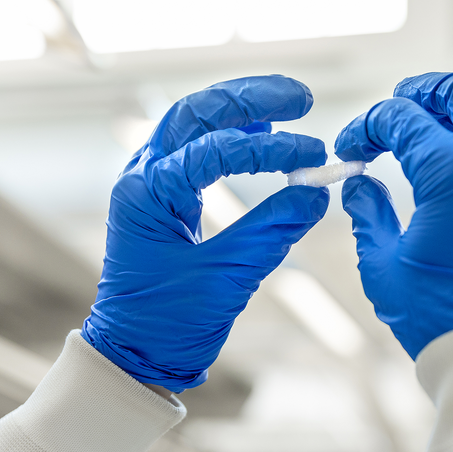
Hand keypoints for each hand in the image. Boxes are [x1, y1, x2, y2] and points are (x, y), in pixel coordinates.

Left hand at [83, 76, 328, 389]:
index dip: (268, 149)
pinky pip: (198, 146)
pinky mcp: (165, 193)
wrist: (135, 353)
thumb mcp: (227, 279)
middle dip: (249, 98)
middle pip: (195, 112)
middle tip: (301, 98)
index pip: (213, 151)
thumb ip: (272, 232)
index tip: (312, 153)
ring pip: (194, 121)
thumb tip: (317, 194)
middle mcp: (141, 176)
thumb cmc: (169, 322)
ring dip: (241, 107)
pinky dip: (232, 133)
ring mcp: (150, 181)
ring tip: (290, 105)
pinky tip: (265, 132)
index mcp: (146, 195)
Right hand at [334, 71, 452, 358]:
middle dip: (425, 91)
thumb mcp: (384, 267)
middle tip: (402, 104)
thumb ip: (368, 215)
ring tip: (452, 129)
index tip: (351, 150)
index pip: (400, 119)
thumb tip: (360, 185)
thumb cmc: (442, 318)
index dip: (366, 127)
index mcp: (449, 168)